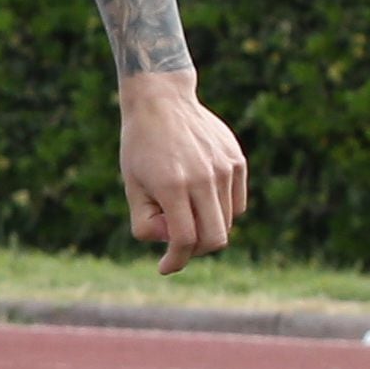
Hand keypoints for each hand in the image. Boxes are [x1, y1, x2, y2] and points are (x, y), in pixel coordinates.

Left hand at [116, 70, 248, 273]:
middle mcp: (203, 178)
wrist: (162, 101)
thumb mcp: (132, 185)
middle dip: (194, 250)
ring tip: (184, 211)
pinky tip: (201, 198)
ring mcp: (225, 169)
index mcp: (173, 186)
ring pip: (227, 222)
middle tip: (177, 244)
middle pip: (214, 238)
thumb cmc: (140, 146)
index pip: (184, 240)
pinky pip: (237, 203)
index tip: (164, 267)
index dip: (174, 260)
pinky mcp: (237, 162)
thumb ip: (145, 221)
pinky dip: (221, 211)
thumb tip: (169, 244)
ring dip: (207, 228)